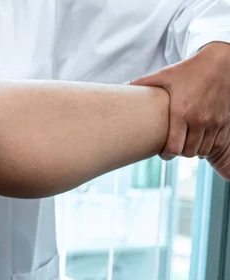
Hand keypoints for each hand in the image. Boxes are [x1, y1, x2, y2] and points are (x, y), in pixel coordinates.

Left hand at [131, 42, 229, 160]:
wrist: (219, 63)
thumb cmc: (188, 70)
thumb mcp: (163, 75)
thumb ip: (142, 82)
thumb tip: (121, 86)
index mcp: (181, 112)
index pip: (174, 148)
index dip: (167, 154)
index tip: (163, 152)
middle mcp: (199, 120)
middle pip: (187, 152)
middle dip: (179, 153)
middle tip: (173, 148)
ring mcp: (214, 122)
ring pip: (203, 150)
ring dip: (193, 151)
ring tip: (186, 145)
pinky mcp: (224, 121)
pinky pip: (217, 144)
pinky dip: (208, 147)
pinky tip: (201, 142)